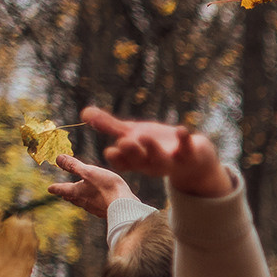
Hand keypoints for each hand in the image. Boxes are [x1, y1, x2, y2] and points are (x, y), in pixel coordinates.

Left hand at [46, 154, 131, 218]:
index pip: (62, 189)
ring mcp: (95, 208)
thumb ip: (73, 166)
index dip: (55, 187)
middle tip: (63, 194)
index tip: (50, 188)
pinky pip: (96, 207)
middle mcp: (84, 202)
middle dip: (67, 195)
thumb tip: (58, 158)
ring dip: (80, 200)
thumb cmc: (107, 187)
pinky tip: (99, 202)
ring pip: (84, 203)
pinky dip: (94, 203)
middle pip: (72, 198)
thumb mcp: (89, 172)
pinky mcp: (106, 211)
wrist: (124, 205)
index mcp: (77, 192)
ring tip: (80, 197)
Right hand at [81, 106, 234, 197]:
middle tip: (125, 143)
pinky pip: (187, 149)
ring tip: (144, 138)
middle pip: (139, 161)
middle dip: (132, 152)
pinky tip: (181, 130)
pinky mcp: (189, 155)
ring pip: (160, 159)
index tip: (110, 152)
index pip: (123, 162)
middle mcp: (151, 163)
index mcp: (136, 160)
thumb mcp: (132, 134)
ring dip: (152, 149)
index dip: (117, 159)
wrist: (193, 157)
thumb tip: (84, 113)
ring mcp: (171, 161)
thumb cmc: (158, 145)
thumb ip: (110, 126)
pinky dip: (184, 140)